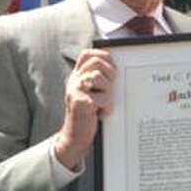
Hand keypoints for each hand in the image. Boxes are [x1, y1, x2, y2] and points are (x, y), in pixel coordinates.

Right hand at [54, 48, 115, 170]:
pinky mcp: (80, 103)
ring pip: (100, 78)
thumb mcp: (92, 92)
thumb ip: (99, 78)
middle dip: (110, 73)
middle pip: (96, 62)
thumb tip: (116, 65)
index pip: (87, 54)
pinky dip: (107, 108)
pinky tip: (101, 114)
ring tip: (103, 103)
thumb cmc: (88, 113)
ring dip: (108, 92)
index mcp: (77, 76)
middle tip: (109, 89)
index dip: (103, 57)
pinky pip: (103, 98)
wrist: (75, 136)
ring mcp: (75, 91)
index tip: (112, 70)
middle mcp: (74, 80)